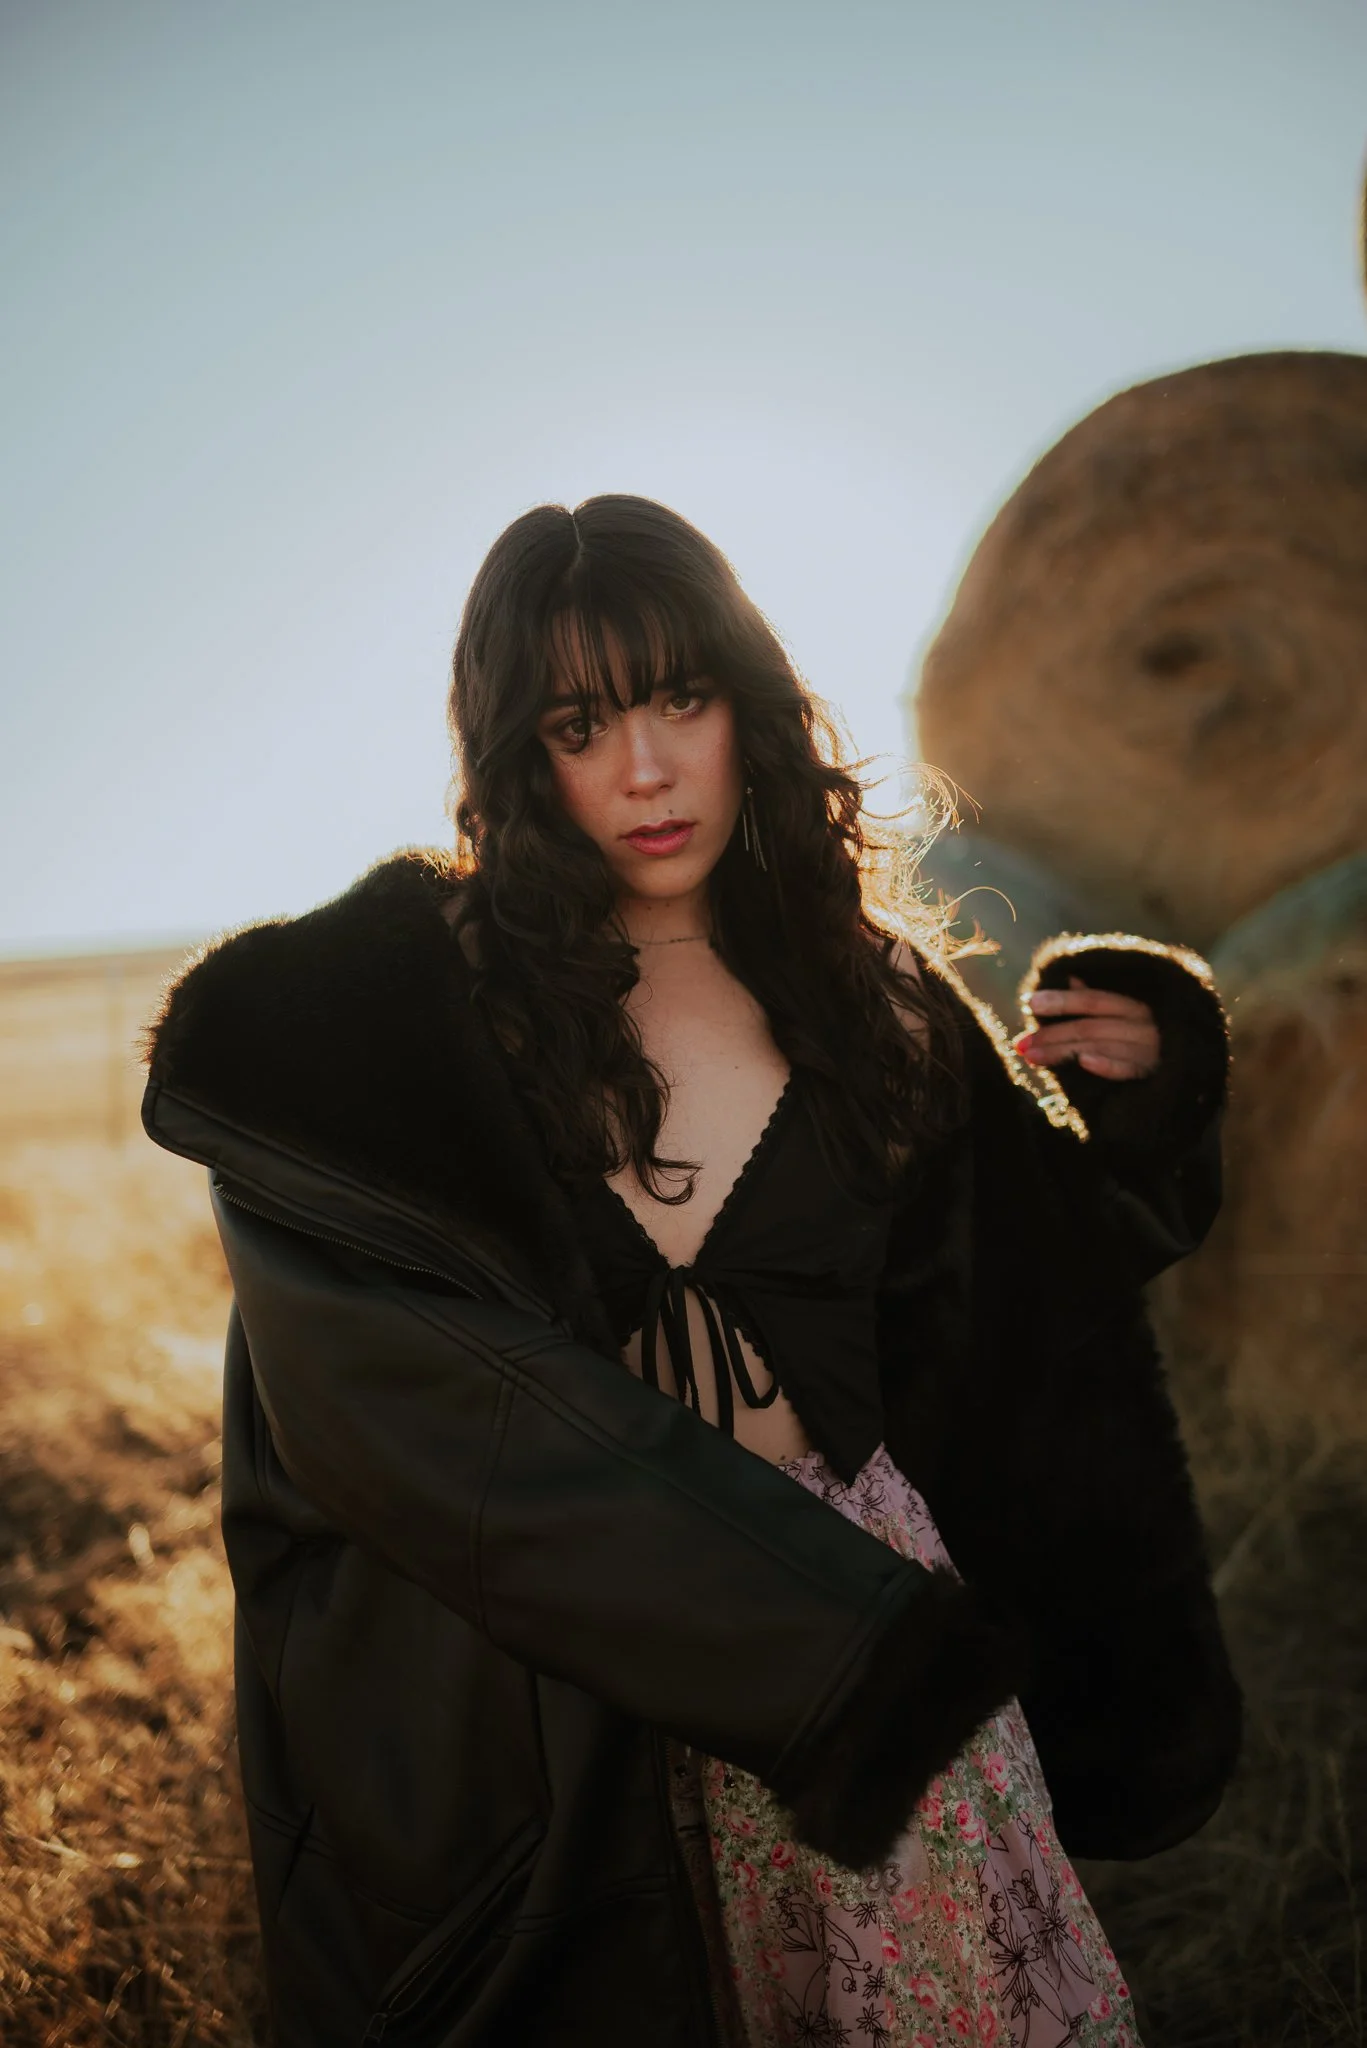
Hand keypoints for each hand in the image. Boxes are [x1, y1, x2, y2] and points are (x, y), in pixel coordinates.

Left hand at [1014, 976, 1160, 1080]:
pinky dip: (1108, 1065)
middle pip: (1091, 1026)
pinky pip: (1129, 1069)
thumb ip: (1098, 1000)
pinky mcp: (1155, 1076)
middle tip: (1020, 1043)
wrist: (1194, 1072)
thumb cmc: (1152, 1040)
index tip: (1030, 1003)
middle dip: (1052, 1034)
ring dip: (1063, 1052)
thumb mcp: (1128, 1015)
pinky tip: (1083, 1063)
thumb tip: (1071, 978)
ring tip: (1032, 1057)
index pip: (1094, 1000)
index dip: (1062, 1001)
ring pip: (1100, 1047)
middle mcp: (1144, 1025)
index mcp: (1135, 1006)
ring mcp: (1151, 1050)